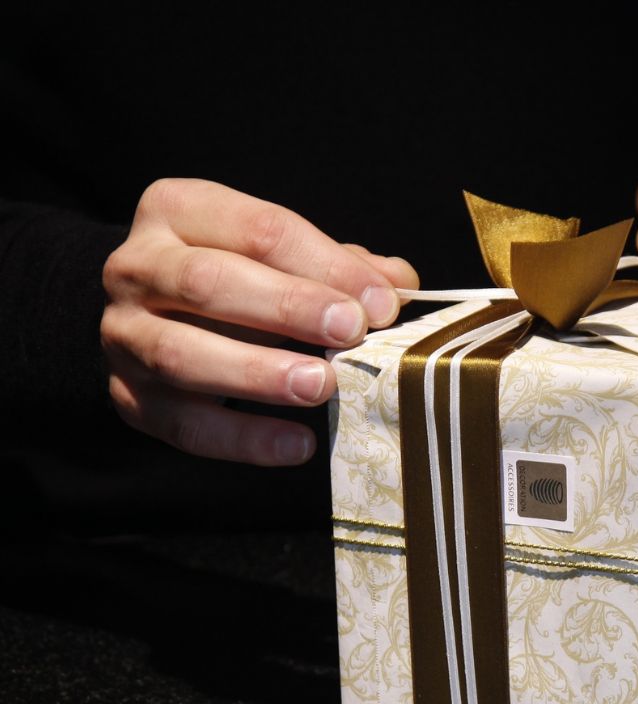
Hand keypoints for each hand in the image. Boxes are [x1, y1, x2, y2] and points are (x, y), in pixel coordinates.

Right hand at [101, 178, 417, 464]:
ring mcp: (125, 336)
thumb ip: (336, 265)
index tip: (381, 302)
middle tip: (348, 332)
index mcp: (180, 211)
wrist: (147, 315)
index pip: (258, 230)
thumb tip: (398, 282)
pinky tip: (298, 443)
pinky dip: (244, 440)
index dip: (325, 266)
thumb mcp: (278, 255)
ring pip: (182, 355)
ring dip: (259, 374)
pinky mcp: (129, 398)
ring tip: (321, 386)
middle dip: (287, 308)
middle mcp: (139, 268)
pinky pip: (185, 425)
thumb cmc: (233, 278)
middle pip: (208, 283)